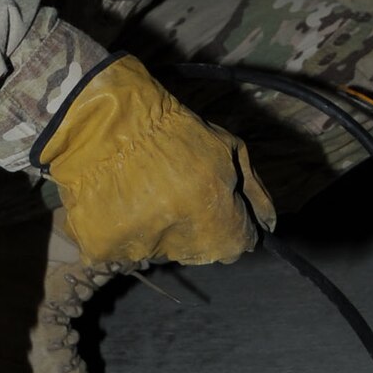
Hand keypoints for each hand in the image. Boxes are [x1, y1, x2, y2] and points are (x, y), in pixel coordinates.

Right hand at [35, 56, 275, 268]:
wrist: (105, 121)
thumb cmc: (172, 132)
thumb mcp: (228, 149)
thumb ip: (253, 193)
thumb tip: (270, 224)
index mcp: (216, 224)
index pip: (237, 246)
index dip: (230, 222)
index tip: (215, 201)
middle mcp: (180, 246)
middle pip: (197, 251)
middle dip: (193, 226)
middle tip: (173, 188)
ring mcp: (139, 251)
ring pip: (158, 250)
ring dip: (156, 227)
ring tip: (141, 188)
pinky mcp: (102, 249)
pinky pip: (120, 247)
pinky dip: (120, 228)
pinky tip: (117, 198)